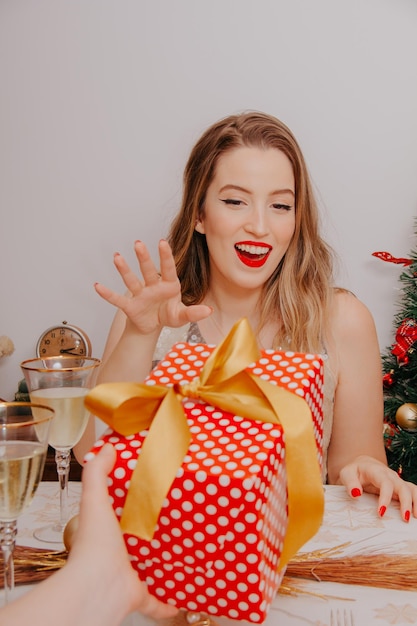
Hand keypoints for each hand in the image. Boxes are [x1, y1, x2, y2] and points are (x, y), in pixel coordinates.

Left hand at [69, 443, 177, 620]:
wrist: (97, 587)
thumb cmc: (95, 544)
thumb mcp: (94, 500)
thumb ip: (98, 473)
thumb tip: (106, 448)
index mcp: (104, 530)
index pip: (115, 513)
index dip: (127, 503)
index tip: (146, 493)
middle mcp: (114, 553)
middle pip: (132, 540)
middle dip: (146, 533)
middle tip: (170, 519)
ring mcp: (126, 574)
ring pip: (145, 568)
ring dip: (158, 563)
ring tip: (179, 551)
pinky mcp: (139, 593)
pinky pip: (156, 599)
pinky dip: (167, 601)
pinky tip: (183, 596)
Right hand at [94, 239, 211, 334]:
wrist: (153, 326)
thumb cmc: (168, 315)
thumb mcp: (182, 316)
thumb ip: (193, 312)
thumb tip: (208, 310)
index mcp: (169, 285)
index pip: (168, 268)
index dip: (165, 256)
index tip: (162, 242)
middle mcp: (153, 286)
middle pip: (148, 270)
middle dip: (143, 257)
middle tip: (138, 243)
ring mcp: (140, 294)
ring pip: (132, 280)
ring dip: (124, 269)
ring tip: (117, 256)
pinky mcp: (130, 306)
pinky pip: (118, 300)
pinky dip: (108, 294)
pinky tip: (98, 286)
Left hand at [339, 454, 416, 521]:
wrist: (363, 465)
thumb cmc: (355, 471)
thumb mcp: (347, 473)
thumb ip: (350, 482)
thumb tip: (356, 494)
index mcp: (377, 471)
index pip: (385, 483)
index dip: (385, 498)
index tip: (381, 512)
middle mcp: (390, 475)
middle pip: (403, 487)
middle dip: (406, 503)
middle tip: (404, 519)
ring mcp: (397, 481)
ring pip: (412, 489)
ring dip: (416, 503)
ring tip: (415, 518)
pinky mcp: (400, 487)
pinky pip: (413, 493)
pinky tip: (416, 514)